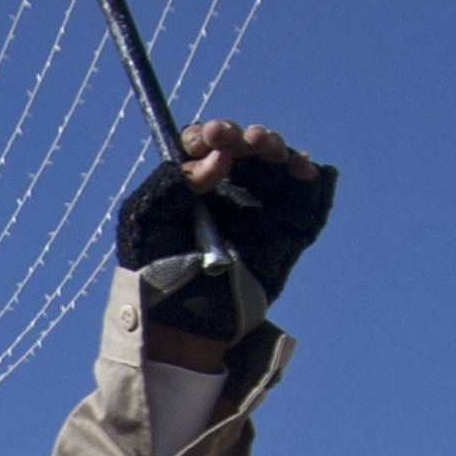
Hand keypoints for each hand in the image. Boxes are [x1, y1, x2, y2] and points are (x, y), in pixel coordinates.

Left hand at [116, 120, 331, 317]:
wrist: (181, 322)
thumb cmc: (153, 269)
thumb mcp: (146, 218)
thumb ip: (174, 180)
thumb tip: (219, 155)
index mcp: (192, 182)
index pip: (208, 143)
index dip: (212, 133)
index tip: (210, 138)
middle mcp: (228, 190)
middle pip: (248, 148)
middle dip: (250, 136)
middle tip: (247, 141)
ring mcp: (258, 210)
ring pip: (276, 166)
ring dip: (277, 148)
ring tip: (269, 149)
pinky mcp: (284, 233)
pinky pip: (304, 201)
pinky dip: (310, 180)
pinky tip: (302, 169)